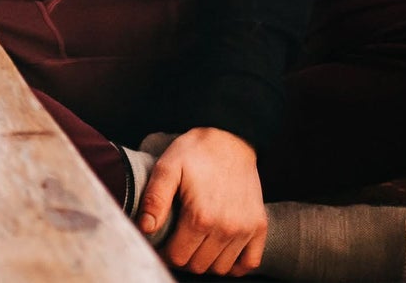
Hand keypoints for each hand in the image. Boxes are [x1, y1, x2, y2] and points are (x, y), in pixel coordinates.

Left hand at [140, 127, 266, 275]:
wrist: (229, 138)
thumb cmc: (196, 151)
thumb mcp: (168, 167)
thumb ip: (155, 198)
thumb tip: (145, 228)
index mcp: (200, 216)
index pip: (178, 256)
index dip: (165, 251)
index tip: (161, 241)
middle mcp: (226, 228)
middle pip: (199, 265)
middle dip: (183, 256)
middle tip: (176, 239)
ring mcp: (245, 230)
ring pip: (221, 268)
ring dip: (206, 260)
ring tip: (195, 242)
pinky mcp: (259, 228)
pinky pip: (249, 263)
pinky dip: (234, 263)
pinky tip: (220, 249)